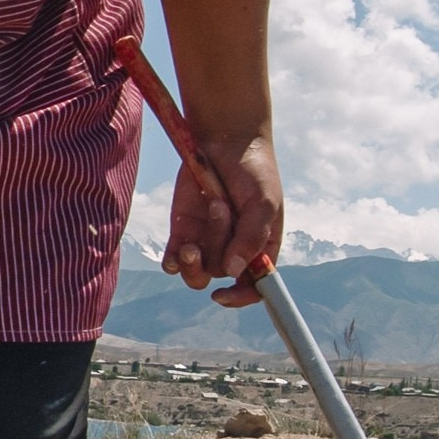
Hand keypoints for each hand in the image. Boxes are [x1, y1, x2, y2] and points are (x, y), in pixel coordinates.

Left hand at [163, 127, 282, 305]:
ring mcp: (207, 243)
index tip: (223, 295)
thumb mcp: (263, 202)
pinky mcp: (183, 233)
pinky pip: (174, 262)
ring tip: (197, 228)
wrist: (225, 141)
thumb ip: (252, 237)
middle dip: (217, 247)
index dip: (241, 297)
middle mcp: (233, 251)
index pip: (255, 287)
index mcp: (260, 249)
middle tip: (221, 207)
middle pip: (220, 275)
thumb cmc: (253, 171)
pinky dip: (174, 261)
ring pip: (196, 273)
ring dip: (194, 258)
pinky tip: (180, 246)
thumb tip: (234, 271)